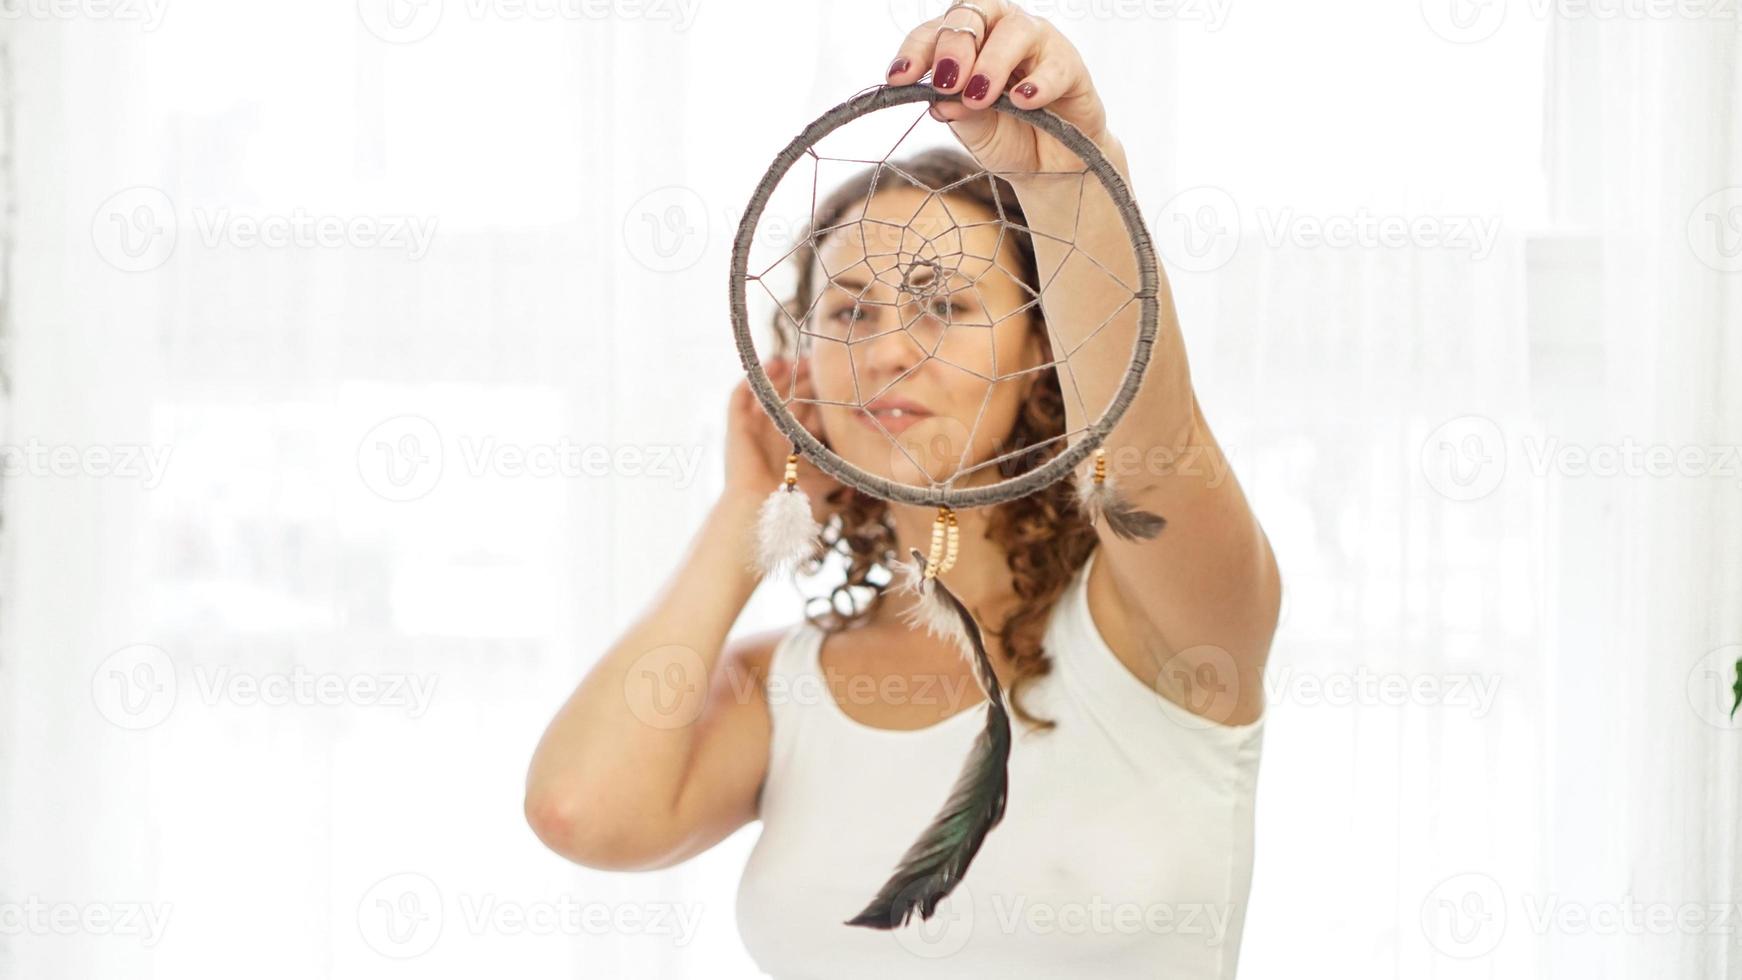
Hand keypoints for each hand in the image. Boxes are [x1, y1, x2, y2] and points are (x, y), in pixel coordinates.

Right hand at [723, 356, 843, 522]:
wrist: (759, 509)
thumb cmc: (792, 501)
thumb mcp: (825, 483)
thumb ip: (839, 472)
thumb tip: (863, 469)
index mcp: (789, 447)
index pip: (804, 411)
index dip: (816, 394)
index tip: (833, 379)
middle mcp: (770, 435)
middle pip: (785, 397)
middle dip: (801, 378)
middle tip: (817, 361)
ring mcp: (752, 429)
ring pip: (765, 392)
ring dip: (779, 374)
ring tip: (796, 358)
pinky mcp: (735, 427)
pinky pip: (740, 395)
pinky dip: (753, 378)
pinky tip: (772, 363)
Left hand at [885, 1, 1125, 182]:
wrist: (1049, 166)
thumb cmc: (1007, 136)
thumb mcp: (973, 128)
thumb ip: (957, 110)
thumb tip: (939, 100)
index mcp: (968, 43)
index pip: (936, 31)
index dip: (916, 50)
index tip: (899, 78)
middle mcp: (1000, 32)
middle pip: (973, 14)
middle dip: (954, 47)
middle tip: (947, 82)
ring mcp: (1038, 44)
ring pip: (1015, 30)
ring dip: (992, 63)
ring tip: (980, 96)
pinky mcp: (1070, 66)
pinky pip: (1055, 65)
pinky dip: (1038, 83)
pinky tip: (1024, 100)